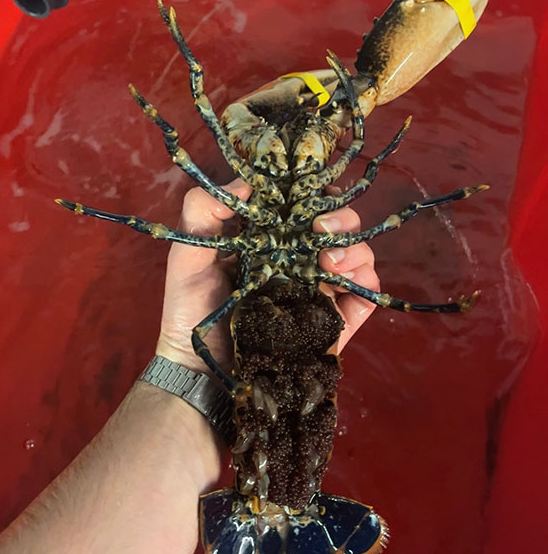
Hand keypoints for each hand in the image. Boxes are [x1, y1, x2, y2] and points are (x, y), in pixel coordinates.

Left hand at [156, 180, 378, 372]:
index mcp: (271, 239)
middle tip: (320, 227)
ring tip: (329, 259)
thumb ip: (203, 212)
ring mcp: (318, 289)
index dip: (314, 191)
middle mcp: (299, 259)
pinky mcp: (332, 321)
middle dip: (340, 217)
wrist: (201, 369)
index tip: (308, 191)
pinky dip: (365, 282)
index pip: (304, 204)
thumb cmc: (191, 311)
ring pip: (358, 255)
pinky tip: (341, 280)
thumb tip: (248, 184)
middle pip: (339, 225)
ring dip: (353, 247)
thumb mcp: (187, 255)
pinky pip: (365, 295)